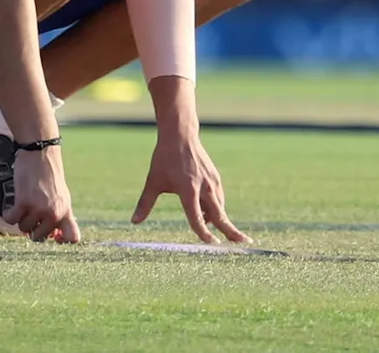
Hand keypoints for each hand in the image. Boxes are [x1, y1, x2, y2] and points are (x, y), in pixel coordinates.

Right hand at [4, 145, 80, 242]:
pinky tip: (13, 204)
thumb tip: (55, 237)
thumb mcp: (62, 197)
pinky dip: (9, 214)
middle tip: (31, 212)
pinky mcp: (24, 202)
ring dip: (21, 218)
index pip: (72, 238)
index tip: (53, 238)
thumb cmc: (49, 176)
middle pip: (39, 237)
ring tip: (25, 201)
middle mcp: (55, 213)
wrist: (40, 154)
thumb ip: (60, 217)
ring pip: (24, 229)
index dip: (62, 242)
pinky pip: (11, 220)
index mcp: (66, 212)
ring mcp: (39, 209)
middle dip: (33, 228)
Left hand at [131, 132, 251, 244]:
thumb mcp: (153, 181)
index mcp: (188, 189)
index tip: (211, 244)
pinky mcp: (215, 177)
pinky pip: (219, 198)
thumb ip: (145, 203)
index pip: (197, 217)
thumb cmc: (164, 159)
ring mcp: (212, 181)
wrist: (180, 135)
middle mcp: (203, 187)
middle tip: (245, 242)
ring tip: (226, 234)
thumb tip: (133, 222)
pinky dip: (218, 209)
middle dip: (231, 230)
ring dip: (222, 221)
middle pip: (220, 214)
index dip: (203, 233)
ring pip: (220, 207)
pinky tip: (211, 214)